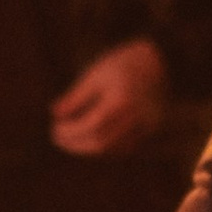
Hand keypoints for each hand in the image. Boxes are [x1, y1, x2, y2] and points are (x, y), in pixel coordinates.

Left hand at [49, 36, 170, 159]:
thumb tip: (54, 113)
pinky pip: (123, 147)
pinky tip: (89, 140)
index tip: (54, 128)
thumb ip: (76, 96)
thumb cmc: (121, 65)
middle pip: (102, 142)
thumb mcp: (95, 74)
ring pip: (112, 149)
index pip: (92, 125)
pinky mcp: (150, 131)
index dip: (70, 132)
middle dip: (77, 144)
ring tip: (70, 140)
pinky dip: (103, 147)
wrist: (157, 63)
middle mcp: (137, 115)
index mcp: (122, 99)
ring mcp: (146, 125)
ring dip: (88, 148)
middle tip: (58, 138)